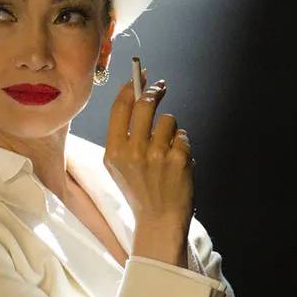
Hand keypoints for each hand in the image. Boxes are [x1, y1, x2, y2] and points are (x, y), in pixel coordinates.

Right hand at [104, 71, 193, 233]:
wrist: (158, 220)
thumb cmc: (139, 190)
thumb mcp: (118, 166)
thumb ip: (122, 135)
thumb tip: (134, 96)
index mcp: (113, 152)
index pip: (120, 108)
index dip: (131, 87)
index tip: (140, 76)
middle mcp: (133, 151)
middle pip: (145, 105)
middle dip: (154, 93)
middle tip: (160, 87)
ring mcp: (157, 155)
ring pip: (168, 120)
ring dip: (170, 129)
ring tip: (167, 149)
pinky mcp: (178, 159)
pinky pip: (183, 136)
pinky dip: (182, 145)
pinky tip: (177, 162)